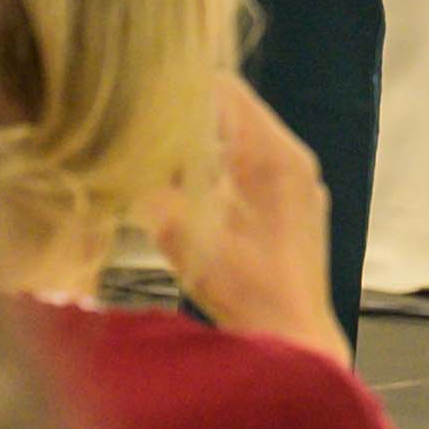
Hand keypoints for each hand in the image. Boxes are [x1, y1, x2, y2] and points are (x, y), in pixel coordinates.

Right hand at [142, 90, 345, 357]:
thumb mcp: (182, 235)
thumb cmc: (244, 291)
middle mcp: (294, 160)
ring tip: (164, 169)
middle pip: (233, 112)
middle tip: (145, 137)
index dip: (179, 90)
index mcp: (274, 154)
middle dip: (186, 121)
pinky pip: (254, 169)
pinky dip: (221, 173)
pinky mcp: (296, 208)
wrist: (293, 339)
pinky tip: (194, 198)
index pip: (224, 89)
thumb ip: (153, 188)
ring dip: (202, 149)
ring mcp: (300, 184)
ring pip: (241, 142)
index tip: (143, 102)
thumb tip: (128, 160)